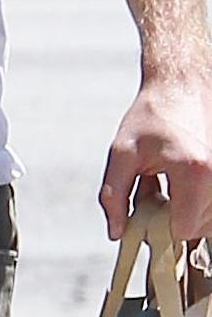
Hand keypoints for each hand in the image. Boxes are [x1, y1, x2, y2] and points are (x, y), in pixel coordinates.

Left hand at [102, 59, 211, 239]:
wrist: (182, 84)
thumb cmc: (151, 115)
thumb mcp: (122, 154)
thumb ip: (114, 196)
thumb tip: (117, 232)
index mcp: (193, 172)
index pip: (184, 229)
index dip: (162, 229)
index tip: (146, 214)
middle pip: (200, 227)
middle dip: (174, 219)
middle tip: (154, 193)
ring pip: (210, 217)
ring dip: (186, 209)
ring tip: (167, 183)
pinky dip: (198, 200)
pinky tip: (181, 181)